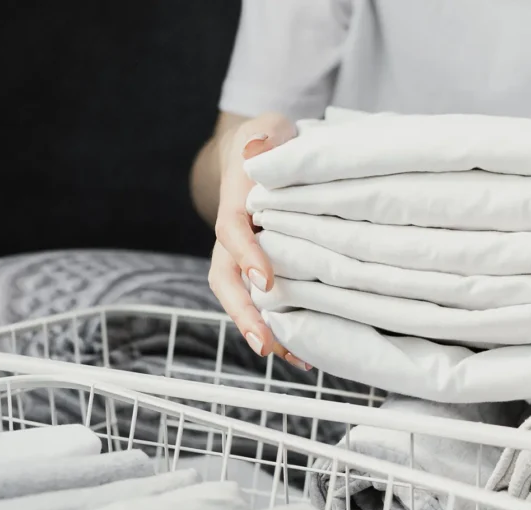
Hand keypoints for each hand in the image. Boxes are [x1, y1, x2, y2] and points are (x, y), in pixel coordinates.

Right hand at [207, 113, 309, 367]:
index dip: (246, 255)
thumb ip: (264, 139)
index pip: (232, 230)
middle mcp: (232, 236)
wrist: (259, 154)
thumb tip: (258, 147)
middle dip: (243, 314)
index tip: (266, 280)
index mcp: (235, 201)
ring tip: (291, 357)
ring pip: (241, 298)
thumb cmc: (269, 144)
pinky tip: (304, 352)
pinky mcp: (260, 271)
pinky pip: (262, 303)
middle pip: (226, 279)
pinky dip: (279, 328)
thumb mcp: (268, 130)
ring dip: (261, 329)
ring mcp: (242, 258)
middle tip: (265, 343)